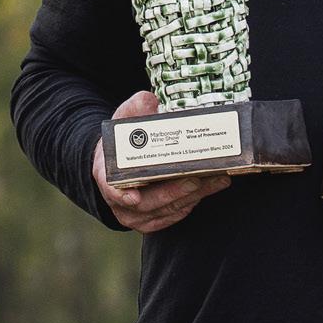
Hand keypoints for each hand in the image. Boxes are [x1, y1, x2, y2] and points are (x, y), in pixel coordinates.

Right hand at [93, 90, 230, 233]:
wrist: (121, 161)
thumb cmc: (123, 142)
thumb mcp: (123, 119)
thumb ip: (135, 108)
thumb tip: (150, 102)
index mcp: (107, 175)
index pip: (112, 189)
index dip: (122, 195)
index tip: (134, 196)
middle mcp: (119, 200)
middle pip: (147, 202)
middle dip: (174, 192)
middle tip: (197, 179)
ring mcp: (135, 214)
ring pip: (165, 211)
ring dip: (192, 197)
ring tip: (216, 180)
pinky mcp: (152, 220)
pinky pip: (173, 216)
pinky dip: (191, 203)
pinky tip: (209, 189)